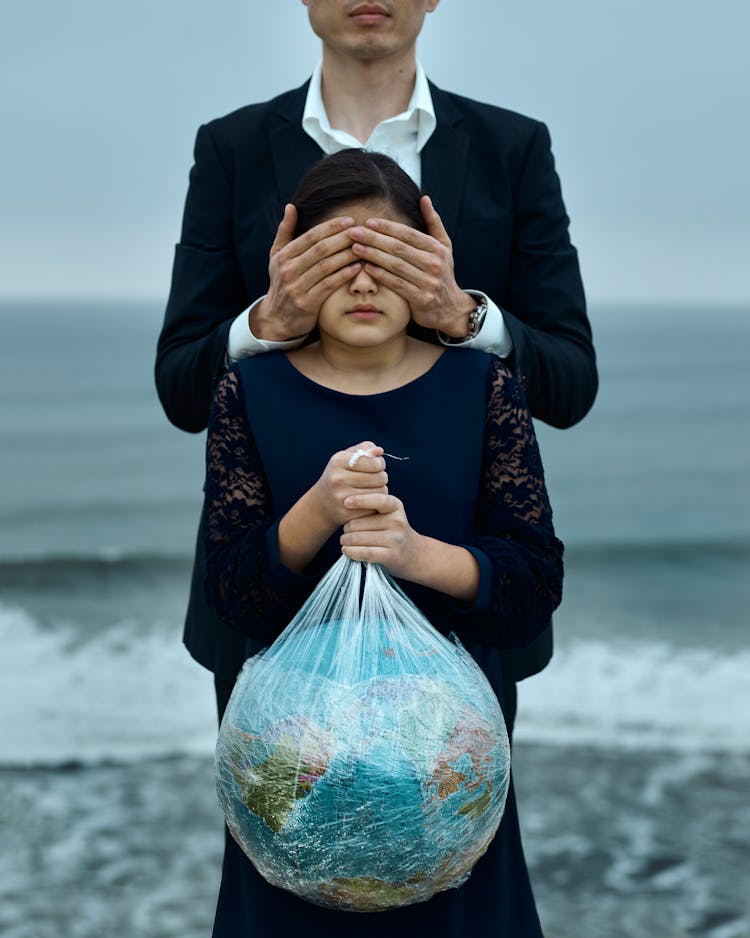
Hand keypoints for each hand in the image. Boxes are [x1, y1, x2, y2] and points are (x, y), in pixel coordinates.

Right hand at [250, 204, 362, 340]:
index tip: (349, 220)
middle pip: (320, 249)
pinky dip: (344, 275)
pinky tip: (357, 268)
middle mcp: (288, 270)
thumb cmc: (282, 283)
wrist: (276, 318)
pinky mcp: (306, 304)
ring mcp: (297, 288)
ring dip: (347, 255)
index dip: (331, 227)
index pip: (310, 236)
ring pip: (326, 266)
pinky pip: (329, 285)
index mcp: (284, 256)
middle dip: (343, 238)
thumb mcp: (277, 257)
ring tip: (363, 248)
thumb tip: (291, 206)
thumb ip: (285, 231)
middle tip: (361, 232)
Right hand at [313, 442, 388, 528]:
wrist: (322, 503)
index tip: (375, 466)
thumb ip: (365, 449)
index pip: (375, 463)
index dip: (379, 464)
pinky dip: (374, 505)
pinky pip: (374, 508)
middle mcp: (338, 479)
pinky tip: (367, 501)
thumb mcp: (347, 457)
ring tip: (371, 489)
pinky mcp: (347, 513)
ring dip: (380, 491)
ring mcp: (342, 498)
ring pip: (380, 493)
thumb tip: (379, 451)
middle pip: (380, 478)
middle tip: (373, 479)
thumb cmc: (340, 474)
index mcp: (338, 461)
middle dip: (381, 477)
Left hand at [339, 492, 422, 579]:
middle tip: (346, 531)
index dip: (360, 500)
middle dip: (347, 528)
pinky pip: (364, 552)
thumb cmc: (391, 530)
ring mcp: (395, 539)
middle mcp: (397, 521)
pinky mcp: (391, 555)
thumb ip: (371, 507)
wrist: (412, 553)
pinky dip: (351, 552)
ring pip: (358, 538)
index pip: (377, 500)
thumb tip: (345, 504)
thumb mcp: (388, 513)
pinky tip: (346, 550)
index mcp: (395, 506)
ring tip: (344, 541)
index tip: (345, 502)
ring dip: (345, 541)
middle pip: (358, 523)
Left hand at [347, 196, 475, 336]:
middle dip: (374, 239)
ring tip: (355, 248)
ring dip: (373, 255)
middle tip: (354, 232)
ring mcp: (429, 282)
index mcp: (437, 248)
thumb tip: (424, 198)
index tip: (368, 222)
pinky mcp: (422, 299)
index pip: (408, 234)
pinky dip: (381, 275)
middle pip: (398, 248)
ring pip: (395, 265)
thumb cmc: (442, 273)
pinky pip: (397, 284)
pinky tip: (366, 268)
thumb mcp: (444, 247)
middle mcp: (434, 264)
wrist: (451, 309)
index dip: (387, 227)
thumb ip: (434, 222)